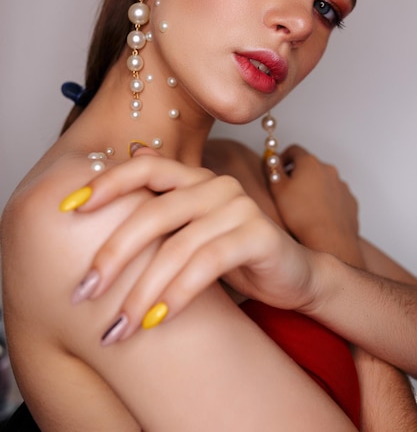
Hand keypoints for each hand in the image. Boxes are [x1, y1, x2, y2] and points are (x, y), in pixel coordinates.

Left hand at [68, 149, 318, 340]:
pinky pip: (208, 263)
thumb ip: (159, 208)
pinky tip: (157, 321)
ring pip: (177, 246)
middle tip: (84, 291)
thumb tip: (116, 175)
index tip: (69, 208)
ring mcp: (239, 207)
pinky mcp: (259, 235)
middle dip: (113, 254)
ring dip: (142, 291)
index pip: (144, 167)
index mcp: (194, 178)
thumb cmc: (231, 254)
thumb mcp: (188, 231)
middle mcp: (215, 185)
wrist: (291, 275)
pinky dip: (178, 293)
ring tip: (118, 326)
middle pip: (153, 212)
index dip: (106, 183)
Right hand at [267, 145, 363, 265]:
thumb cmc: (302, 216)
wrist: (329, 239)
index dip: (283, 157)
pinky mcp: (349, 200)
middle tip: (287, 190)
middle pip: (310, 164)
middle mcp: (328, 169)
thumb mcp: (277, 190)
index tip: (278, 168)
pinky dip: (326, 199)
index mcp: (309, 163)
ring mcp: (341, 185)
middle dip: (298, 173)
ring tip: (303, 206)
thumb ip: (272, 170)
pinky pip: (335, 195)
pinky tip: (317, 213)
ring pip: (323, 180)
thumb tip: (270, 159)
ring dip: (313, 187)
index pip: (294, 150)